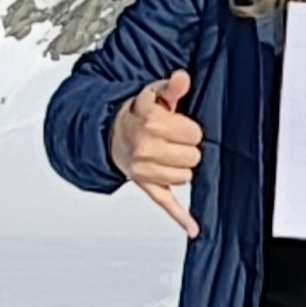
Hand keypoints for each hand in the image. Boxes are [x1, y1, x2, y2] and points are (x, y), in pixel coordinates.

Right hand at [109, 70, 202, 237]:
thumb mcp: (154, 94)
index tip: (180, 126)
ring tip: (168, 154)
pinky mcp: (147, 187)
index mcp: (151, 124)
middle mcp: (146, 149)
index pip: (194, 134)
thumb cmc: (138, 114)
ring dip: (181, 167)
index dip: (190, 129)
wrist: (111, 134)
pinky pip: (166, 204)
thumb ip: (172, 86)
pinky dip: (181, 218)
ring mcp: (145, 171)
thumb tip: (182, 78)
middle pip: (192, 157)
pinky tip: (193, 228)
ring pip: (185, 177)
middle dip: (187, 148)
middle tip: (174, 140)